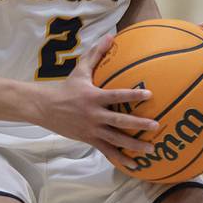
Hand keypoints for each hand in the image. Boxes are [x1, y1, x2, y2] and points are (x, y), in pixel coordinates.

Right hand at [37, 36, 159, 169]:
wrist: (45, 107)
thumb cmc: (66, 87)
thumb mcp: (80, 69)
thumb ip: (96, 54)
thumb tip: (110, 36)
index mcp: (93, 96)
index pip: (116, 95)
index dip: (132, 95)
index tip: (149, 95)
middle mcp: (94, 114)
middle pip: (119, 120)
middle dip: (139, 124)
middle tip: (156, 126)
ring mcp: (92, 129)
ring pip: (116, 139)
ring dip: (134, 145)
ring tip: (151, 149)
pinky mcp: (89, 139)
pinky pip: (107, 151)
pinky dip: (120, 159)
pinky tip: (134, 166)